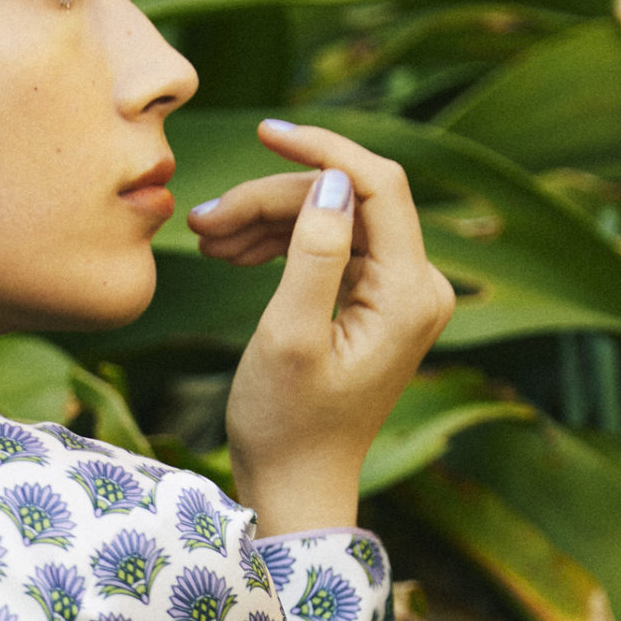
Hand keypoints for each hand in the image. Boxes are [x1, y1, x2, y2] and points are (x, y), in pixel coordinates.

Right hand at [191, 120, 454, 535]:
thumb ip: (315, 253)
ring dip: (268, 222)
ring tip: (206, 240)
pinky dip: (282, 245)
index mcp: (409, 293)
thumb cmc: (286, 425)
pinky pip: (332, 251)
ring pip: (333, 223)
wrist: (294, 489)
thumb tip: (333, 182)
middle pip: (348, 203)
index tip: (266, 132)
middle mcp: (418, 288)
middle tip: (202, 221)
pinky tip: (233, 255)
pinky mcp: (374, 307)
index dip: (323, 150)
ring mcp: (399, 297)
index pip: (378, 185)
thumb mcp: (289, 337)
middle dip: (274, 200)